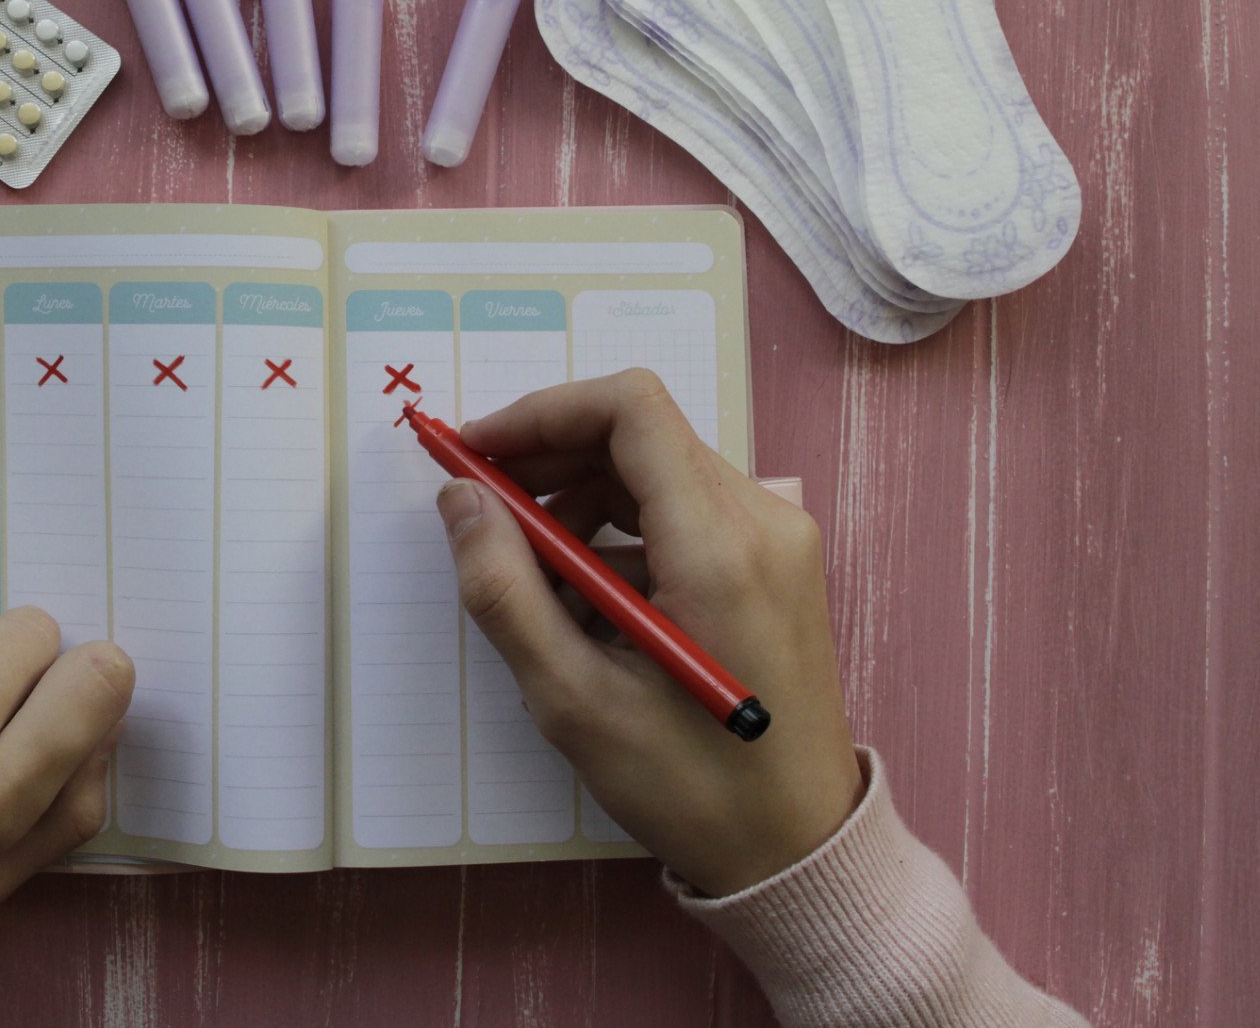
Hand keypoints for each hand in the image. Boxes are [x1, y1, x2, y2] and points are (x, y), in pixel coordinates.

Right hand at [436, 370, 861, 896]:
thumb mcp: (574, 699)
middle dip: (549, 458)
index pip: (630, 410)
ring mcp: (778, 541)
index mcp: (720, 547)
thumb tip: (460, 500)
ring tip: (535, 581)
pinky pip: (684, 513)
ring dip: (580, 502)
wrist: (799, 850)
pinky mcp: (775, 565)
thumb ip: (505, 590)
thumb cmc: (693, 788)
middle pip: (640, 435)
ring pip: (657, 471)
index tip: (477, 451)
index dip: (541, 413)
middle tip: (482, 509)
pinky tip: (587, 605)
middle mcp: (762, 522)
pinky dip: (621, 534)